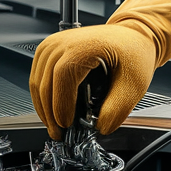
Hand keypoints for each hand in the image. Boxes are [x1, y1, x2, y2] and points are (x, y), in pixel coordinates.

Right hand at [29, 0, 170, 138]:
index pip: (63, 77)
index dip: (61, 104)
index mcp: (85, 45)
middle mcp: (64, 41)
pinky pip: (37, 77)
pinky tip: (51, 111)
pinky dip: (42, 97)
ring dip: (43, 108)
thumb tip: (100, 128)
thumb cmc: (132, 53)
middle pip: (45, 82)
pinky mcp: (49, 50)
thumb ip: (117, 108)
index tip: (66, 124)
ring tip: (55, 126)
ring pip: (36, 82)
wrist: (130, 36)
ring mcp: (53, 44)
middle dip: (50, 114)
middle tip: (60, 134)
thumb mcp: (134, 84)